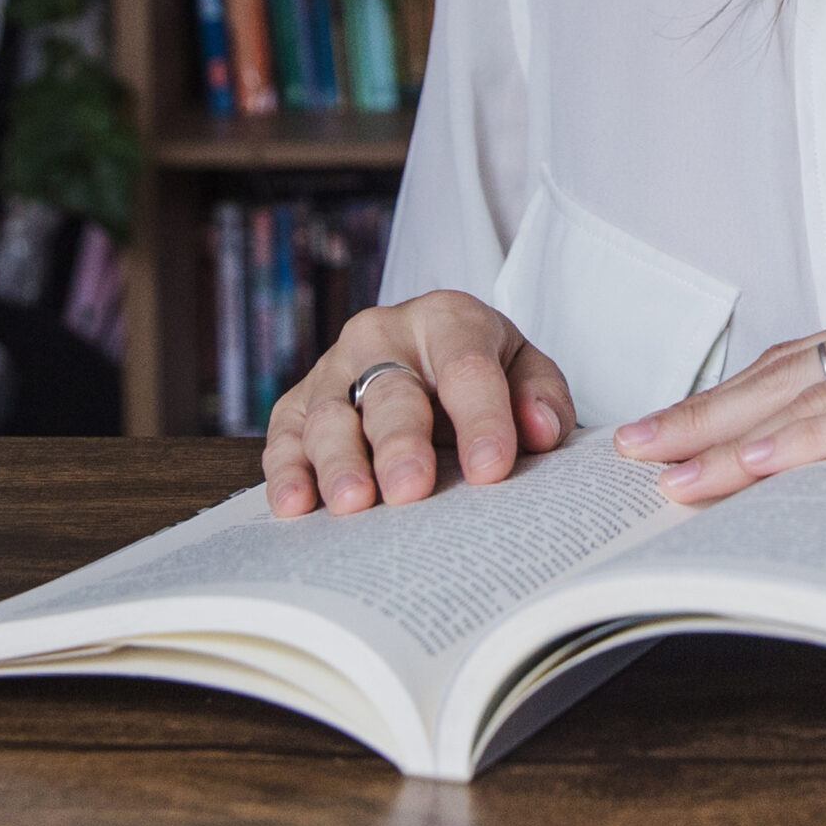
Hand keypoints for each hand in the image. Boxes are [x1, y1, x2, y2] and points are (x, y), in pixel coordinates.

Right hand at [262, 291, 574, 518]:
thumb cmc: (480, 372)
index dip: (482, 418)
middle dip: (401, 442)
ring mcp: (333, 370)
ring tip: (355, 504)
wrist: (427, 358)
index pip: (467, 367)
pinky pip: (284, 439)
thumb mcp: (525, 370)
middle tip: (412, 489)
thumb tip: (541, 431)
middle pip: (391, 391)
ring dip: (340, 462)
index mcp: (447, 319)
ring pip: (330, 417)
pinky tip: (295, 505)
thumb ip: (541, 396)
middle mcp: (382, 336)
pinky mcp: (296, 406)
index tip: (493, 469)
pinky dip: (287, 473)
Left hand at [611, 283, 825, 518]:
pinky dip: (803, 449)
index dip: (735, 394)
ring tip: (664, 473)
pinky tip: (751, 471)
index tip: (675, 428)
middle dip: (704, 413)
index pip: (812, 355)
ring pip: (818, 395)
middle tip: (632, 451)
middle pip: (795, 368)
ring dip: (729, 437)